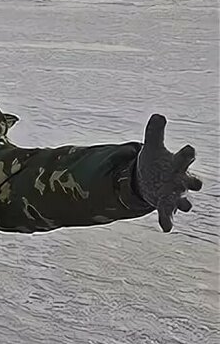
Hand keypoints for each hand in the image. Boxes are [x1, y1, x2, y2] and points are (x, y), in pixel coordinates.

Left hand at [135, 114, 202, 231]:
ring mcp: (174, 195)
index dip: (188, 153)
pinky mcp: (164, 206)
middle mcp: (180, 180)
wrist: (150, 180)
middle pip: (191, 181)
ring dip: (182, 203)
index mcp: (178, 164)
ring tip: (184, 207)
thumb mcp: (152, 147)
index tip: (189, 149)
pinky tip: (166, 227)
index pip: (186, 157)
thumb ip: (154, 132)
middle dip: (192, 182)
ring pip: (183, 200)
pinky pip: (168, 215)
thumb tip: (158, 115)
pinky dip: (167, 221)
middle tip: (194, 184)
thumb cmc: (156, 163)